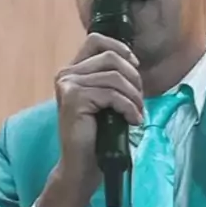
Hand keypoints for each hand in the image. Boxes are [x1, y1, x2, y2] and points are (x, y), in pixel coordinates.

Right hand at [37, 33, 142, 206]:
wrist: (81, 166)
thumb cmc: (96, 136)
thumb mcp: (104, 101)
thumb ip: (110, 79)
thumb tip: (134, 62)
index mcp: (71, 71)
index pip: (96, 40)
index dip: (120, 49)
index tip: (135, 67)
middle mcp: (66, 74)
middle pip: (112, 57)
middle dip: (133, 78)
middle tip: (139, 101)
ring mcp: (68, 85)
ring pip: (115, 77)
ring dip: (134, 96)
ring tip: (137, 113)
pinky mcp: (74, 99)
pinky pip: (113, 94)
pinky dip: (129, 108)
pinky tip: (133, 121)